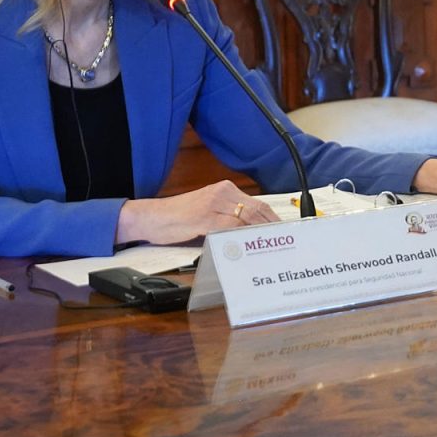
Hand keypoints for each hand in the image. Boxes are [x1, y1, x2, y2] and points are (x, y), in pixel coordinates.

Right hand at [115, 180, 279, 245]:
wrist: (150, 217)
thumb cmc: (179, 218)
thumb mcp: (208, 212)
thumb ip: (228, 218)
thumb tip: (252, 233)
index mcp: (225, 190)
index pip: (258, 204)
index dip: (273, 219)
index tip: (285, 232)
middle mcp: (222, 193)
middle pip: (257, 210)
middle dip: (272, 227)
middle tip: (284, 241)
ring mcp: (214, 204)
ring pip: (246, 217)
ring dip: (260, 233)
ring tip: (272, 246)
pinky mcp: (204, 216)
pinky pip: (229, 226)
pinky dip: (241, 236)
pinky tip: (248, 246)